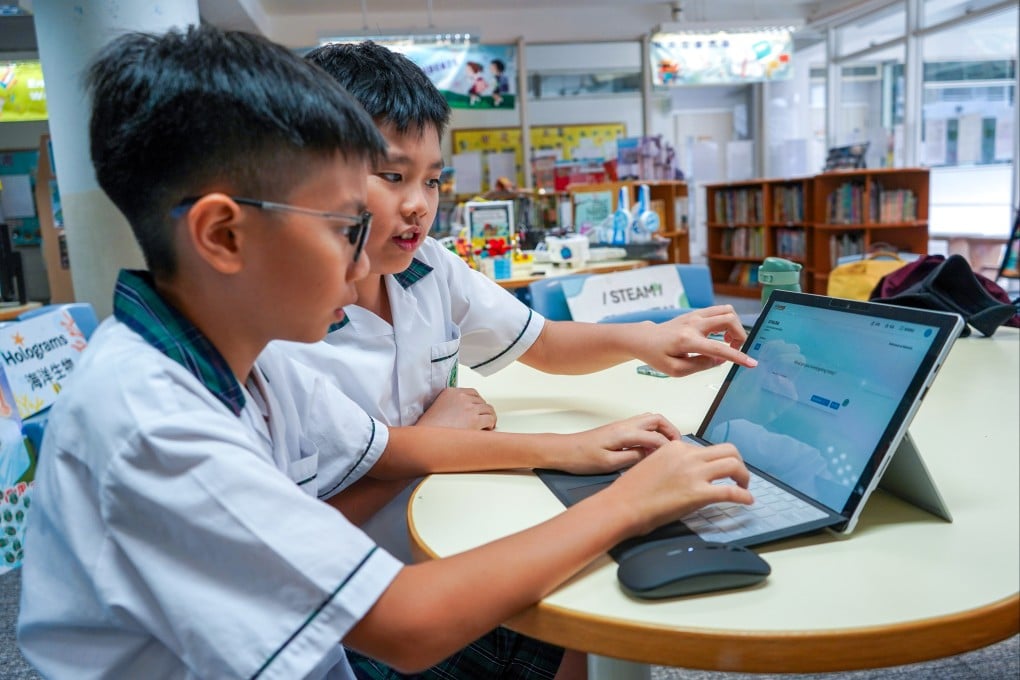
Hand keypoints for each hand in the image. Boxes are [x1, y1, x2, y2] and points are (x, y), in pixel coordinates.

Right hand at [417, 387, 496, 430]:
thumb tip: (462, 414)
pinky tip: (487, 429)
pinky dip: (491, 424)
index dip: (477, 402)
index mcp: (450, 392)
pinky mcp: (474, 420)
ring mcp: (468, 408)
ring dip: (489, 417)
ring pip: (488, 409)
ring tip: (487, 425)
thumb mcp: (437, 408)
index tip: (478, 409)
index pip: (472, 392)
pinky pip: (490, 419)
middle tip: (484, 419)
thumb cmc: (429, 428)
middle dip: (483, 410)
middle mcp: (461, 397)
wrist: (426, 439)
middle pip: (481, 401)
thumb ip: (451, 406)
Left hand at [552, 412, 680, 473]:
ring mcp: (621, 426)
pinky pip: (641, 426)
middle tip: (677, 447)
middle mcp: (624, 425)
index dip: (669, 447)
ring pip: (649, 420)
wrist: (564, 450)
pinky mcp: (618, 430)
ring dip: (662, 430)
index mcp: (624, 433)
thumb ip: (633, 458)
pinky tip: (650, 448)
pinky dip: (652, 433)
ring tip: (667, 448)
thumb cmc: (582, 458)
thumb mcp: (609, 464)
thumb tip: (651, 455)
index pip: (656, 436)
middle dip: (671, 431)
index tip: (676, 457)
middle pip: (657, 419)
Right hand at [605, 440, 752, 534]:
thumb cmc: (631, 491)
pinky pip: (731, 492)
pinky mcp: (698, 493)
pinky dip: (743, 496)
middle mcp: (687, 455)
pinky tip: (747, 501)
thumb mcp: (653, 465)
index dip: (714, 462)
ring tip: (743, 487)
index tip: (717, 472)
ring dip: (743, 476)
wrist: (622, 505)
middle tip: (737, 475)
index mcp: (675, 447)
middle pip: (727, 450)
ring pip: (733, 464)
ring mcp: (694, 473)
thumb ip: (673, 463)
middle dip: (737, 462)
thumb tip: (687, 473)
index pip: (705, 449)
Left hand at [637, 305, 756, 376]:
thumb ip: (700, 365)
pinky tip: (719, 335)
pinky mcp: (696, 313)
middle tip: (734, 348)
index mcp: (687, 341)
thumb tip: (720, 360)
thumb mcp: (675, 370)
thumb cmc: (657, 356)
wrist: (644, 338)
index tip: (751, 363)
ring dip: (734, 326)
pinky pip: (719, 311)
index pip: (718, 348)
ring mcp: (695, 315)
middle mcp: (694, 324)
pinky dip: (727, 321)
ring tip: (727, 340)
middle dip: (740, 335)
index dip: (737, 356)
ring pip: (726, 310)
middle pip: (729, 319)